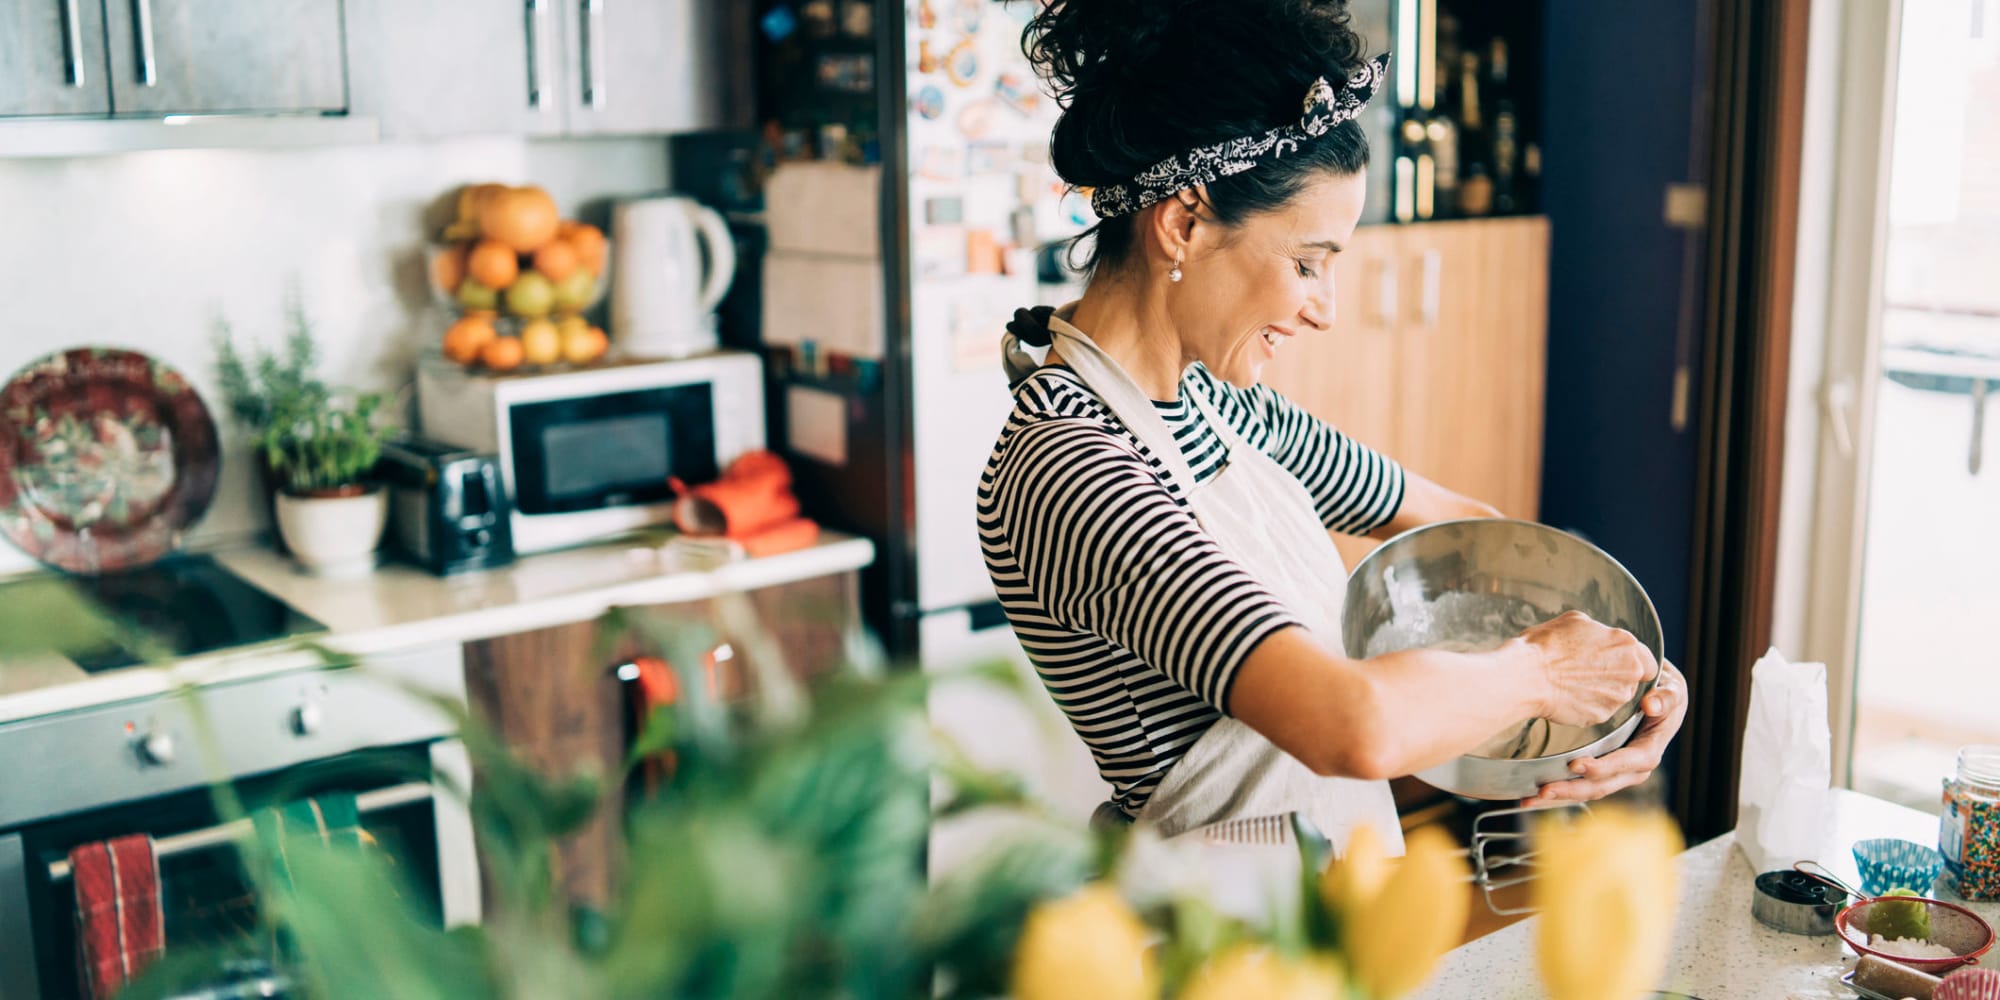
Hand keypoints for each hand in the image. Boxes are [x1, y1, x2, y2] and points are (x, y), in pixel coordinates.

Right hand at [1521, 610, 1658, 726]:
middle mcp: (1630, 671)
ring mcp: (1617, 696)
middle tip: (1589, 673)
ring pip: (1617, 696)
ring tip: (1573, 683)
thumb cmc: (1546, 645)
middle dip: (1616, 677)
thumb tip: (1597, 635)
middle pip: (1633, 679)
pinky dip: (1587, 705)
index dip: (1631, 662)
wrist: (1527, 676)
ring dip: (1602, 691)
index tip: (1615, 663)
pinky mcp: (1602, 715)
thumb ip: (1598, 631)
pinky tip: (1568, 695)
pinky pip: (1599, 710)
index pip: (1647, 660)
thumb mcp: (1574, 621)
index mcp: (1626, 644)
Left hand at [1521, 660, 1688, 806]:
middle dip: (1572, 790)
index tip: (1577, 765)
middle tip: (1544, 790)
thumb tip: (1652, 704)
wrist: (1656, 700)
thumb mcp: (1672, 691)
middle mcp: (1631, 770)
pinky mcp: (1600, 772)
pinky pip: (1578, 785)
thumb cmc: (1664, 694)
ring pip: (1587, 790)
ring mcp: (1614, 774)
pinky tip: (1531, 796)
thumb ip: (1666, 697)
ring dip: (1559, 796)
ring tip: (1529, 799)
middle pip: (1602, 785)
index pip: (1627, 763)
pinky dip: (1557, 791)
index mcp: (1649, 752)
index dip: (1603, 767)